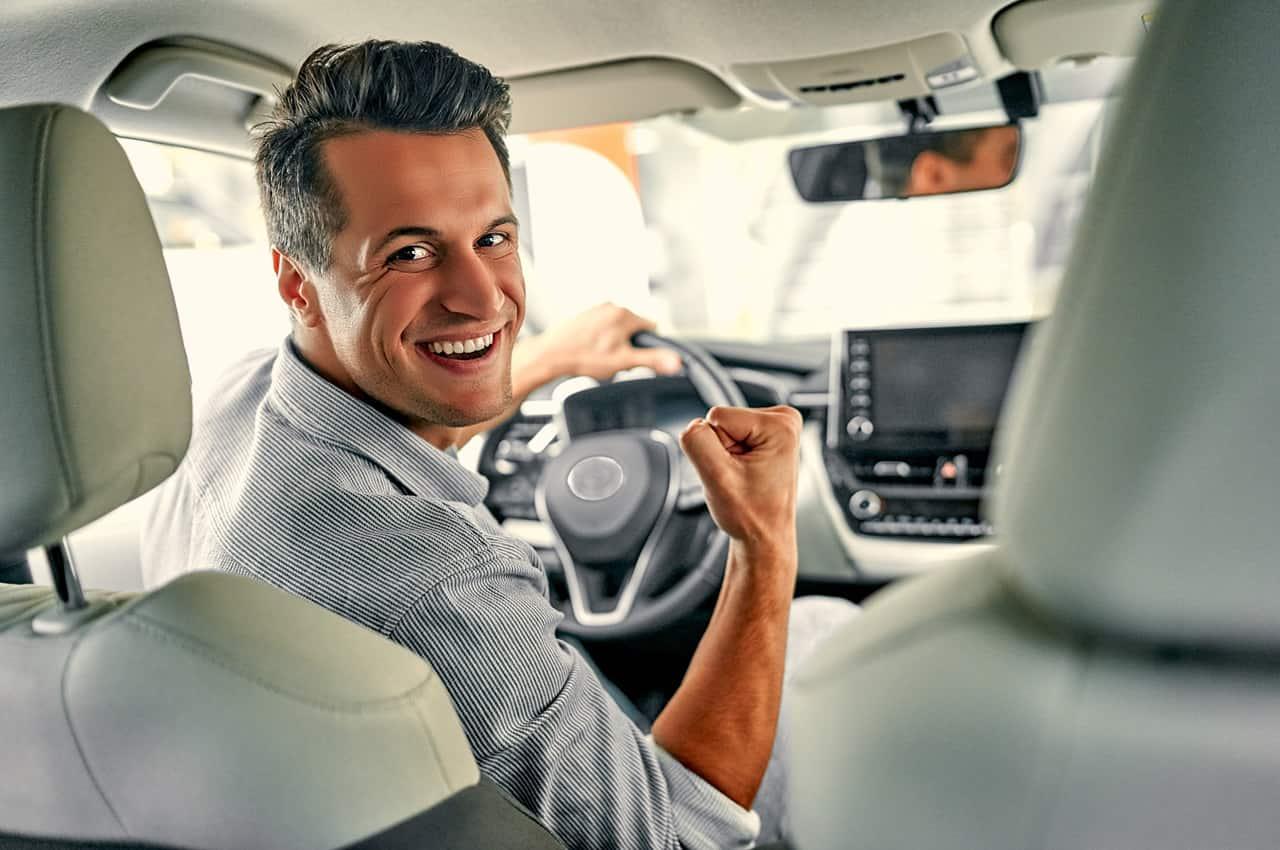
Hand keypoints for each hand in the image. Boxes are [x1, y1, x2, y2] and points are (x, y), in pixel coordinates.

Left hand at [532, 303, 681, 380]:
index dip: (645, 346)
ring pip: (618, 328)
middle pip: (634, 328)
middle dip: (628, 344)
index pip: (651, 329)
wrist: (551, 355)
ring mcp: (597, 308)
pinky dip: (600, 338)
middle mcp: (612, 306)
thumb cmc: (584, 357)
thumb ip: (652, 360)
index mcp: (625, 314)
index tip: (632, 356)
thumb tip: (677, 362)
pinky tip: (589, 349)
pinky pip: (602, 327)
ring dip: (614, 342)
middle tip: (613, 358)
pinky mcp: (586, 314)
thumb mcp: (623, 362)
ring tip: (598, 355)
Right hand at [679, 405, 802, 556]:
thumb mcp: (717, 478)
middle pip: (721, 421)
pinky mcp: (767, 436)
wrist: (763, 536)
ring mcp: (777, 427)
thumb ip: (697, 443)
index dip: (717, 449)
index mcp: (780, 425)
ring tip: (743, 477)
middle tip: (739, 477)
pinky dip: (731, 457)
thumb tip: (691, 426)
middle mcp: (784, 420)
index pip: (717, 417)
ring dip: (725, 456)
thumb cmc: (752, 515)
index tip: (735, 472)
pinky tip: (745, 474)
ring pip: (723, 429)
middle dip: (722, 451)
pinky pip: (730, 436)